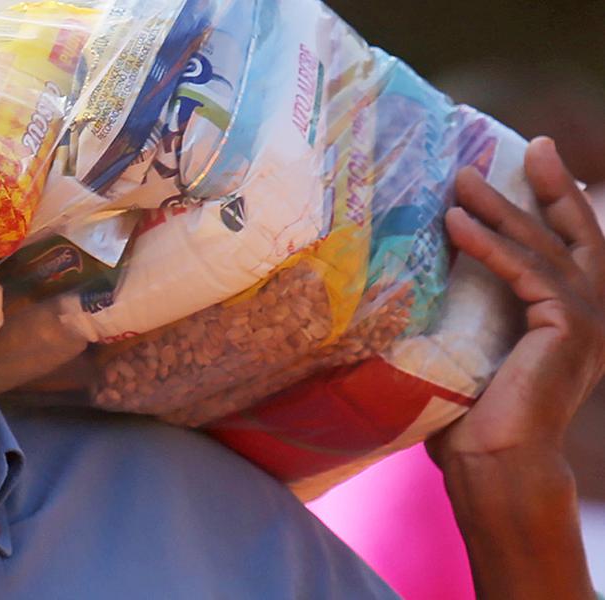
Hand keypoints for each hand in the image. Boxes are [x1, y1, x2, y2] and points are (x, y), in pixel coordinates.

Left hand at [428, 137, 604, 465]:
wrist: (493, 463)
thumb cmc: (470, 419)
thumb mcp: (472, 346)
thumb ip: (469, 309)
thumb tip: (416, 273)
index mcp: (574, 320)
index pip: (569, 248)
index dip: (554, 204)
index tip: (533, 161)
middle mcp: (594, 316)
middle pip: (575, 234)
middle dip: (552, 187)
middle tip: (531, 144)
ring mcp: (588, 321)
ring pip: (542, 246)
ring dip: (500, 209)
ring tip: (462, 177)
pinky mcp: (570, 327)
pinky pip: (526, 271)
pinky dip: (489, 245)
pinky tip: (455, 223)